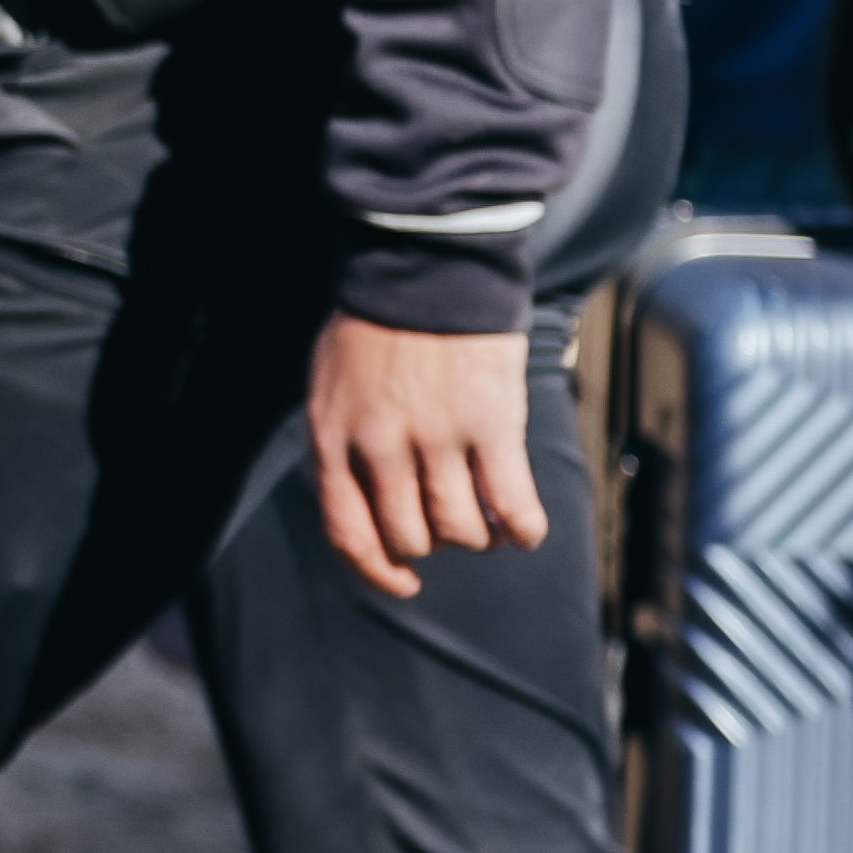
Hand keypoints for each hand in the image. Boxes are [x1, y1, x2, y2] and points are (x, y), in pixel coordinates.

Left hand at [302, 311, 547, 599]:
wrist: (425, 270)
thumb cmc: (373, 327)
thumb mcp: (330, 385)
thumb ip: (341, 442)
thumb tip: (361, 502)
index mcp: (334, 436)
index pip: (348, 531)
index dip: (377, 571)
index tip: (403, 582)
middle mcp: (381, 446)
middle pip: (410, 536)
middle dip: (432, 543)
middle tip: (447, 523)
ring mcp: (437, 438)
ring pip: (460, 530)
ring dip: (477, 537)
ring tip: (485, 522)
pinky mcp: (491, 426)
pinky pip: (512, 506)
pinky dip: (522, 529)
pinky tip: (523, 528)